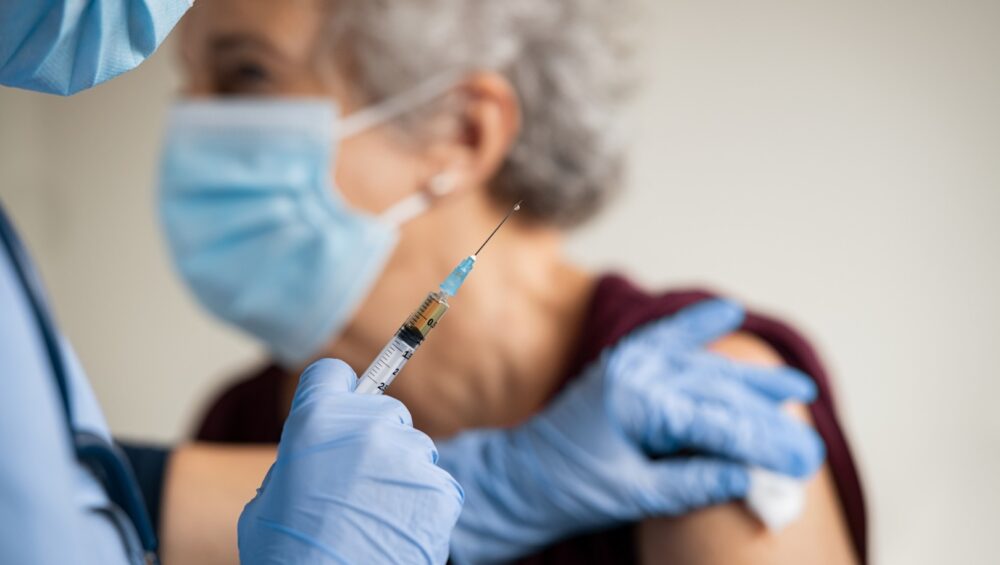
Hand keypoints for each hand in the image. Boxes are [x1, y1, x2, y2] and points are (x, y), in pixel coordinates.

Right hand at [238, 359, 463, 564]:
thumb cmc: (288, 554)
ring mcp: (406, 456)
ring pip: (415, 448)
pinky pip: (437, 483)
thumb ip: (301, 459)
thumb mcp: (271, 495)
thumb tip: (320, 453)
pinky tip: (399, 528)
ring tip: (377, 513)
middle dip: (376, 438)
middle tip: (358, 480)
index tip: (341, 406)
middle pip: (386, 411)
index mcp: (315, 421)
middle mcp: (366, 427)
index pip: (332, 374)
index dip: (335, 392)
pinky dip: (423, 504)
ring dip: (402, 472)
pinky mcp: (438, 488)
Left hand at [438, 299, 823, 563]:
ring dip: (750, 381)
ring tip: (797, 388)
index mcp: (639, 402)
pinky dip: (697, 326)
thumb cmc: (567, 489)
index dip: (765, 442)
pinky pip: (668, 338)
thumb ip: (694, 482)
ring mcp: (630, 362)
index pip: (719, 422)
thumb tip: (752, 479)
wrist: (517, 478)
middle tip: (810, 444)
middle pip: (720, 392)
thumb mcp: (633, 495)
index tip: (805, 460)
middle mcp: (638, 371)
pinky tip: (727, 312)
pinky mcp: (624, 364)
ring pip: (704, 368)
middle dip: (768, 419)